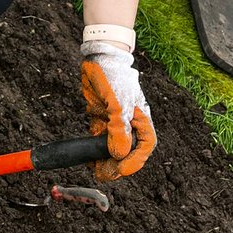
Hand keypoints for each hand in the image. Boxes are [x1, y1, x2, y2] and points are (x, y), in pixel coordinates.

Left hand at [80, 42, 155, 180]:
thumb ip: (119, 128)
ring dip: (105, 161)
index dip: (134, 161)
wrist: (98, 59)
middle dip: (117, 166)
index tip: (121, 170)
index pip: (143, 147)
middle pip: (128, 153)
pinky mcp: (101, 122)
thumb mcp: (117, 102)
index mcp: (140, 120)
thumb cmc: (114, 76)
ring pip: (112, 150)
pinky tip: (88, 158)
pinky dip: (95, 151)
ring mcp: (115, 124)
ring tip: (95, 169)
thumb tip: (120, 154)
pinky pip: (100, 141)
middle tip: (104, 172)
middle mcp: (130, 125)